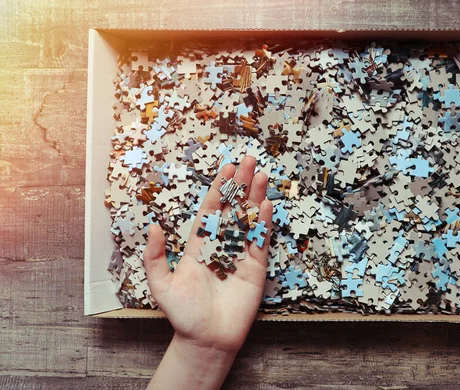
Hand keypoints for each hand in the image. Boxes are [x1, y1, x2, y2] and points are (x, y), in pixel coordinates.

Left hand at [144, 156, 272, 388]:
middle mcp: (221, 244)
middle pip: (233, 208)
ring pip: (249, 219)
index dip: (219, 188)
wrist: (207, 339)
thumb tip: (153, 226)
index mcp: (200, 244)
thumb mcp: (161, 284)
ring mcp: (240, 254)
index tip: (226, 168)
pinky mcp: (256, 267)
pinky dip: (264, 223)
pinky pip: (261, 241)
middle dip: (241, 184)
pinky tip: (266, 204)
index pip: (211, 209)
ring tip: (262, 174)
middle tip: (250, 160)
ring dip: (256, 197)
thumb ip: (155, 256)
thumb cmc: (182, 314)